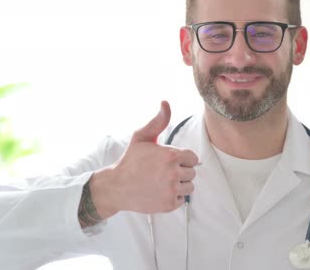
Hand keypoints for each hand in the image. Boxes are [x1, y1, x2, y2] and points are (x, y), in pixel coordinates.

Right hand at [90, 101, 198, 218]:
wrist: (117, 187)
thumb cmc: (130, 160)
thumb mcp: (142, 137)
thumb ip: (158, 121)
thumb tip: (165, 103)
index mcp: (171, 155)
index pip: (193, 158)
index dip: (182, 158)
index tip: (169, 161)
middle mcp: (174, 173)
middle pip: (192, 172)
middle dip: (181, 171)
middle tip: (163, 172)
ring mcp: (172, 190)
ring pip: (189, 187)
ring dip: (179, 184)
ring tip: (163, 181)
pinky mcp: (169, 205)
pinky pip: (182, 200)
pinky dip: (174, 197)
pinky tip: (161, 191)